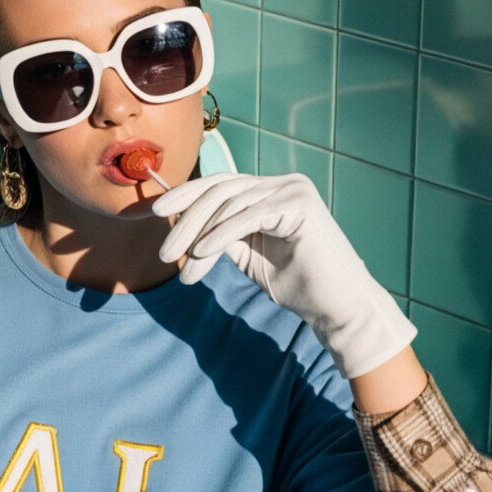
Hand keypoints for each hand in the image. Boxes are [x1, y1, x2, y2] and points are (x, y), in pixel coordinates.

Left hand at [154, 172, 415, 380]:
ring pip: (230, 203)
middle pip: (220, 190)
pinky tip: (201, 254)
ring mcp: (293, 190)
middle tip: (164, 252)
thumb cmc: (297, 284)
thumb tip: (183, 227)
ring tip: (180, 264)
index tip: (154, 212)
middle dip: (186, 219)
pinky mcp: (300, 205)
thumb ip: (222, 236)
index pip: (220, 184)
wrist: (336, 307)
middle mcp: (283, 184)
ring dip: (199, 235)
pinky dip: (221, 235)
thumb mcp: (247, 255)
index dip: (185, 194)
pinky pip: (248, 216)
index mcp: (270, 191)